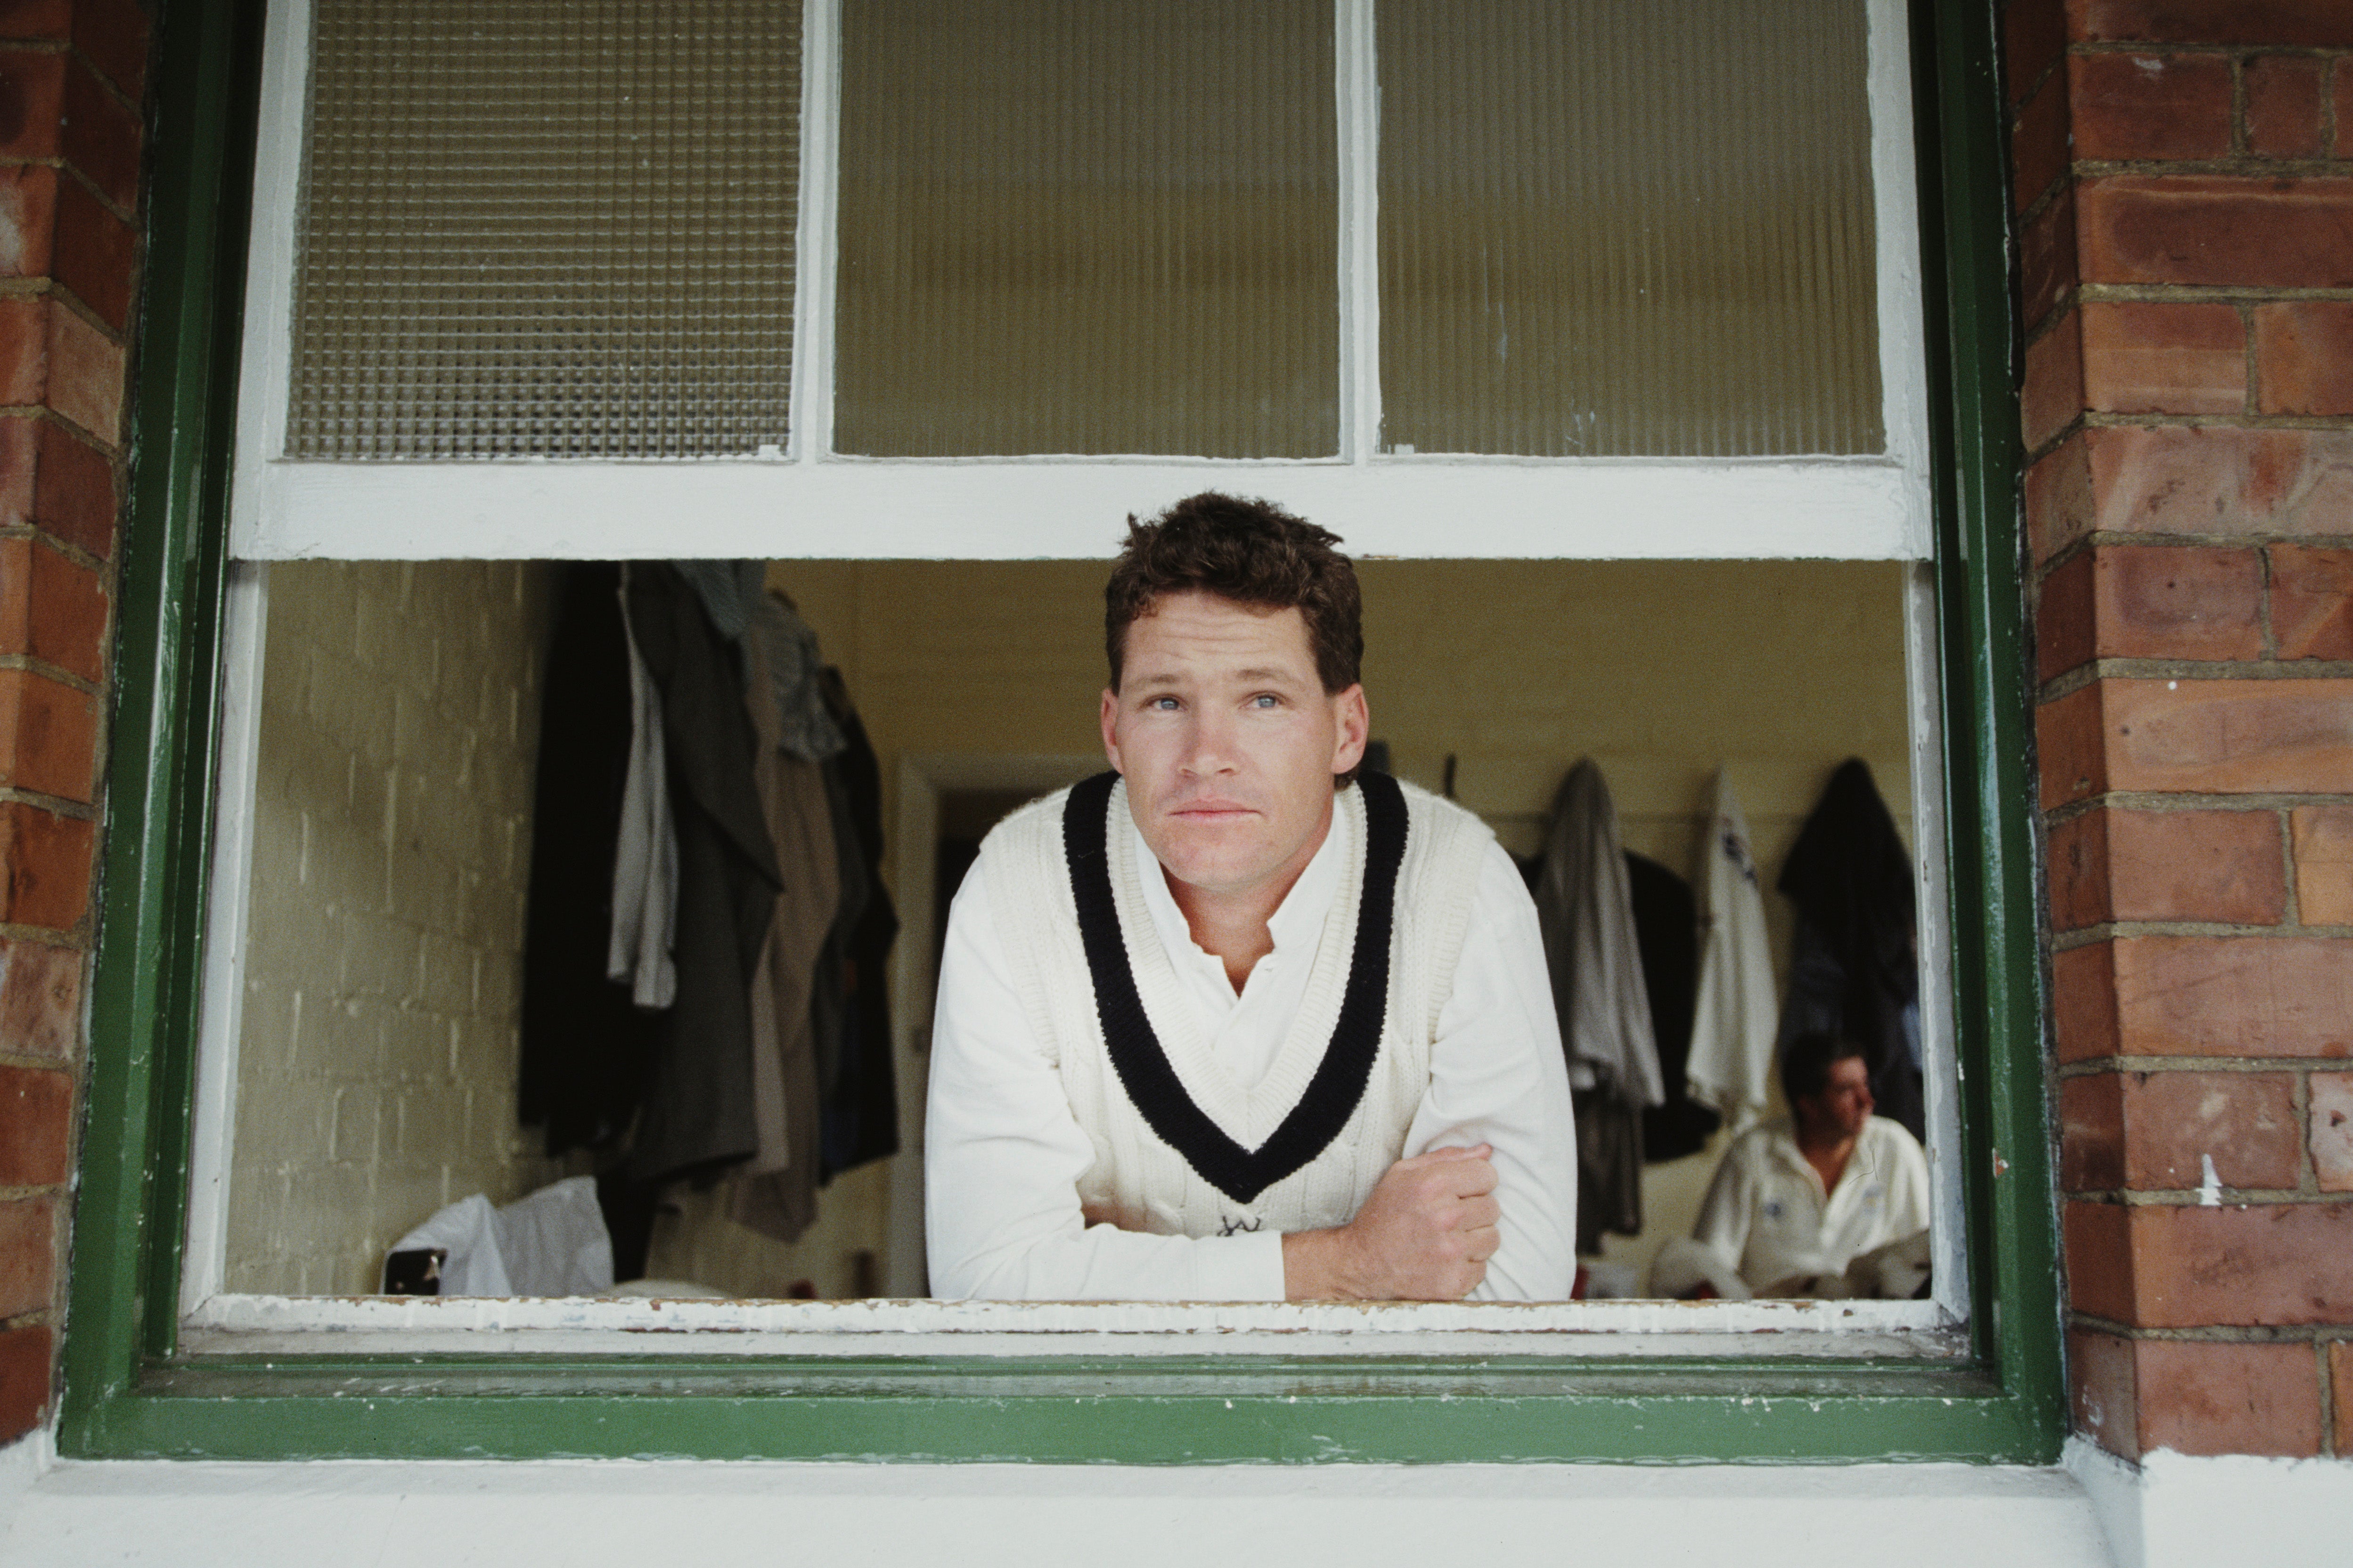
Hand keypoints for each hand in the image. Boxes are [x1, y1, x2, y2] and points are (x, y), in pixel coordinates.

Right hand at [1281, 1145, 1499, 1301]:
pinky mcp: (1454, 1281)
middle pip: (1493, 1207)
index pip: (1487, 1175)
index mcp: (1433, 1184)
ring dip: (1474, 1239)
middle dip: (1474, 1211)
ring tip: (1447, 1239)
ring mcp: (1451, 1252)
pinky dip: (1467, 1266)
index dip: (1475, 1183)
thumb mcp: (1403, 1174)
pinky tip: (1444, 1261)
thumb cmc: (1384, 1215)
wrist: (1362, 1264)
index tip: (1460, 1192)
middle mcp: (1444, 1217)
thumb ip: (1447, 1158)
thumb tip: (1486, 1151)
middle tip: (1448, 1218)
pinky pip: (1482, 1268)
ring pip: (1492, 1238)